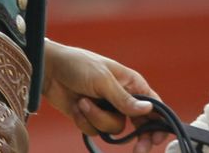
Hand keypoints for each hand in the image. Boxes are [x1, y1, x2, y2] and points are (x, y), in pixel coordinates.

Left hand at [42, 40, 168, 152]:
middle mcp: (121, 97)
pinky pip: (96, 130)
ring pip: (114, 128)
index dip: (160, 121)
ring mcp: (106, 109)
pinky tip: (77, 106)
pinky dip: (85, 121)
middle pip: (140, 124)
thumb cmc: (77, 65)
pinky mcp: (91, 117)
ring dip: (97, 118)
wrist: (48, 71)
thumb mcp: (102, 80)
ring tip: (84, 102)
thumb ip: (124, 99)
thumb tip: (148, 109)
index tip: (158, 138)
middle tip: (139, 150)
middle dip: (138, 136)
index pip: (154, 104)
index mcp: (131, 83)